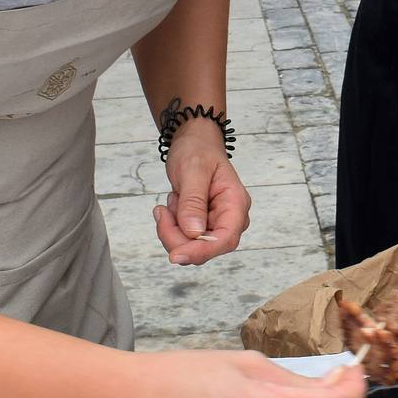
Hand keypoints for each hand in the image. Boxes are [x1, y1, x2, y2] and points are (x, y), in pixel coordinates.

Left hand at [154, 129, 250, 266]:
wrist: (194, 142)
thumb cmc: (198, 150)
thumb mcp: (193, 170)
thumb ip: (193, 202)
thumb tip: (193, 233)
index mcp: (235, 203)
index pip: (225, 239)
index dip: (202, 251)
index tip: (176, 256)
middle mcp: (230, 218)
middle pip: (206, 247)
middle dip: (178, 237)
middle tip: (161, 212)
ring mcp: (216, 223)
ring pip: (191, 246)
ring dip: (172, 229)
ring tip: (172, 200)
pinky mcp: (202, 226)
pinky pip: (183, 239)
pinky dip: (171, 226)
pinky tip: (173, 205)